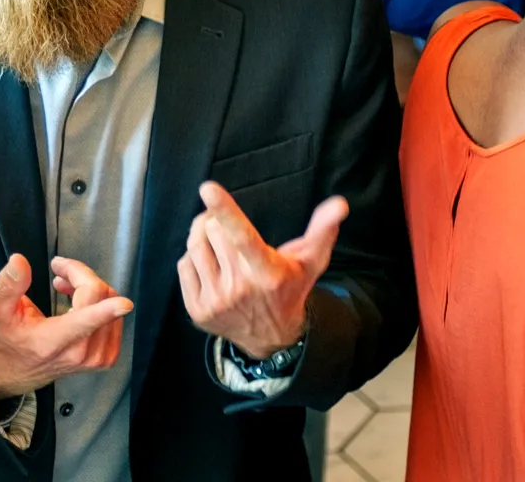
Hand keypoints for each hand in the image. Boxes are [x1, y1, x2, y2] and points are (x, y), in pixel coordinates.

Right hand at [0, 254, 133, 400]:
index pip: (85, 321)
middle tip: (58, 273)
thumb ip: (8, 286)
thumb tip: (19, 261)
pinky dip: (100, 302)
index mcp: (53, 342)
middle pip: (98, 296)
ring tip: (65, 286)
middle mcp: (79, 353)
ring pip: (109, 301)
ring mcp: (96, 357)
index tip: (124, 304)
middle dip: (80, 275)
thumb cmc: (6, 338)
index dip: (106, 310)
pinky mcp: (106, 357)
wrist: (13, 372)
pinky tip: (79, 302)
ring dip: (89, 286)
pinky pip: (115, 316)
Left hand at [178, 181, 348, 360]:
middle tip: (226, 223)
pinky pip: (184, 266)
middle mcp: (239, 288)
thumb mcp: (312, 260)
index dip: (224, 210)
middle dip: (217, 220)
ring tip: (217, 238)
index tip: (207, 188)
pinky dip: (194, 257)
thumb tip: (339, 204)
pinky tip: (211, 262)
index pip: (242, 235)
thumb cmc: (292, 287)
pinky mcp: (197, 312)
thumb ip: (324, 228)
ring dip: (202, 234)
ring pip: (195, 246)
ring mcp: (216, 302)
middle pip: (213, 232)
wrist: (272, 336)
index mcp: (267, 272)